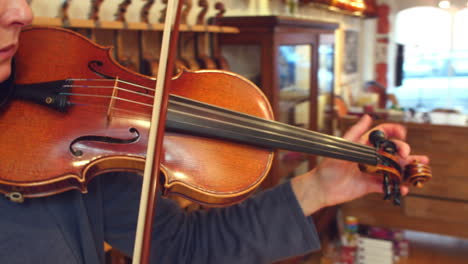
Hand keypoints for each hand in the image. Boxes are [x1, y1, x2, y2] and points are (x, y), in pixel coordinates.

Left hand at [291, 115, 429, 215]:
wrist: (321, 189)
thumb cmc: (327, 167)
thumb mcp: (342, 148)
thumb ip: (355, 133)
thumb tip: (367, 117)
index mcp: (363, 145)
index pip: (382, 134)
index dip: (394, 132)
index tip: (403, 133)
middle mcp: (370, 157)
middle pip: (392, 151)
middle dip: (403, 151)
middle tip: (406, 155)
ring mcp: (371, 171)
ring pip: (393, 168)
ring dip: (407, 168)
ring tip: (419, 169)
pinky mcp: (370, 186)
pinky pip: (387, 186)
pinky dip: (397, 187)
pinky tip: (403, 189)